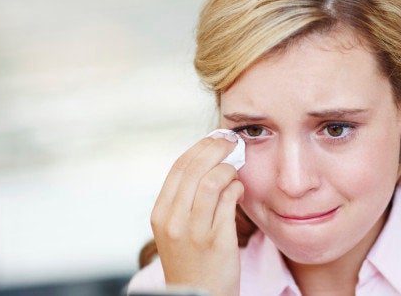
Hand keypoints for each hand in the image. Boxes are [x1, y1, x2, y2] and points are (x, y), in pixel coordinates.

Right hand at [151, 135, 243, 295]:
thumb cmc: (192, 261)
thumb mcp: (175, 229)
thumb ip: (185, 199)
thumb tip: (208, 162)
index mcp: (160, 213)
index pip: (179, 167)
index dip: (200, 148)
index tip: (215, 139)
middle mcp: (173, 220)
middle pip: (195, 168)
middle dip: (217, 149)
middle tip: (232, 143)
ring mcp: (194, 231)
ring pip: (212, 181)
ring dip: (229, 170)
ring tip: (236, 173)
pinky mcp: (216, 241)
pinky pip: (228, 201)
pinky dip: (237, 189)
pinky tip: (240, 191)